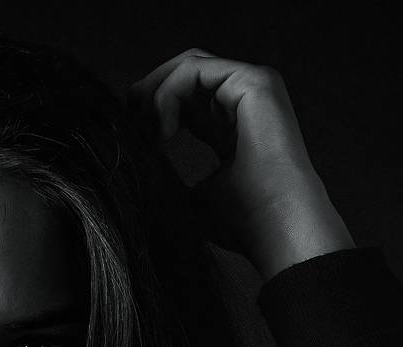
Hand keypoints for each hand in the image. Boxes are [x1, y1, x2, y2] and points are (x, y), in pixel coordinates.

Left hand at [127, 48, 355, 280]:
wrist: (275, 226)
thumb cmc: (242, 221)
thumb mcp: (192, 195)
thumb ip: (170, 173)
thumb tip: (134, 164)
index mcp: (232, 124)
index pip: (186, 99)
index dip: (151, 108)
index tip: (130, 135)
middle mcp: (245, 100)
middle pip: (185, 72)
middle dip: (148, 92)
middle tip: (127, 121)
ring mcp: (254, 86)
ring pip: (187, 65)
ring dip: (154, 92)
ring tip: (143, 129)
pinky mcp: (256, 81)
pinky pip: (194, 70)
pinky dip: (167, 94)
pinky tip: (163, 131)